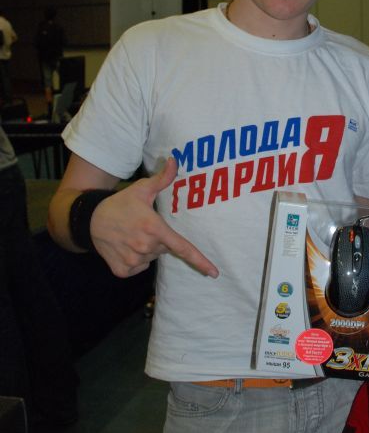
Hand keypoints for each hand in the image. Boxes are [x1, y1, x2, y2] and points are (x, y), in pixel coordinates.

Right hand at [90, 156, 219, 279]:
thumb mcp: (142, 189)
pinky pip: (139, 268)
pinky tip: (125, 246)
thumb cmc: (120, 204)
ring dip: (146, 249)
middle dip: (159, 239)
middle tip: (143, 226)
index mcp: (154, 228)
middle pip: (164, 248)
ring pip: (151, 258)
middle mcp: (145, 247)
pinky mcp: (122, 270)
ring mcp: (133, 260)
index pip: (181, 247)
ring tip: (132, 235)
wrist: (90, 220)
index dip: (199, 260)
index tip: (214, 272)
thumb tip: (175, 160)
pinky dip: (135, 260)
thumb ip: (162, 178)